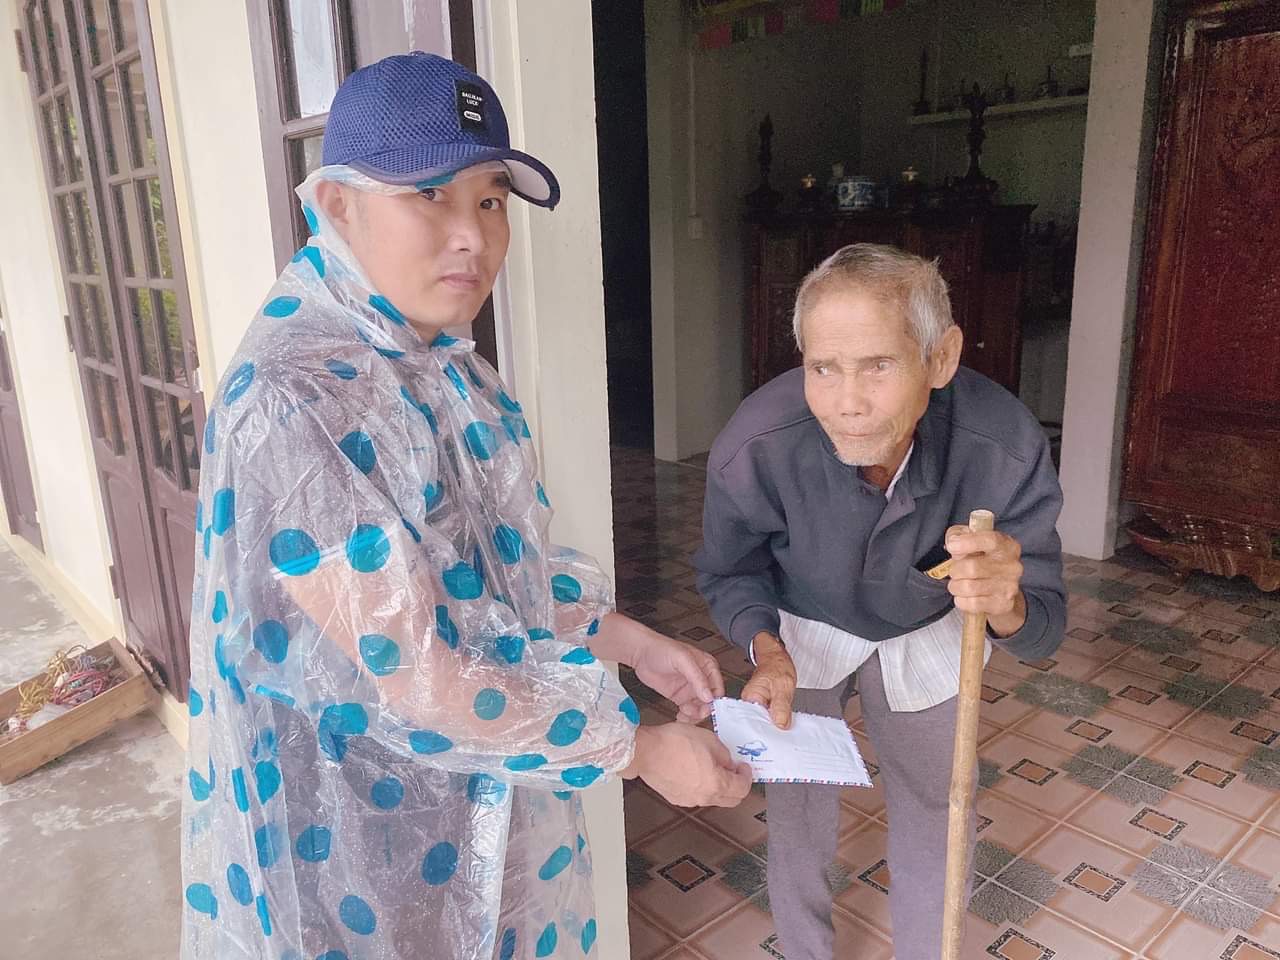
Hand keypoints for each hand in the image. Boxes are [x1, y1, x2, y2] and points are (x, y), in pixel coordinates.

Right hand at [625, 723, 752, 807]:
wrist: (646, 751)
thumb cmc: (673, 743)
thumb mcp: (709, 739)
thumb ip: (724, 753)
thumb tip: (728, 761)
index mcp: (717, 783)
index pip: (743, 788)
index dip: (747, 776)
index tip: (744, 767)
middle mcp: (705, 796)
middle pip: (732, 800)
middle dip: (738, 786)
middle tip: (734, 771)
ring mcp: (690, 799)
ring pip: (714, 798)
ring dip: (720, 786)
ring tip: (713, 767)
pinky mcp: (677, 798)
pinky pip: (697, 796)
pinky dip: (703, 787)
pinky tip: (696, 771)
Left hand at [634, 632, 723, 723]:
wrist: (640, 653)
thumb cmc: (661, 649)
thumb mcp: (682, 660)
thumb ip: (697, 677)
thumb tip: (708, 696)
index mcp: (708, 667)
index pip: (718, 688)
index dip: (714, 700)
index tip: (706, 707)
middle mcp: (701, 679)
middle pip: (710, 701)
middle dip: (703, 710)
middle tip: (692, 712)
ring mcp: (690, 689)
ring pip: (700, 709)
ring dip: (694, 715)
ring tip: (684, 713)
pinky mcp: (680, 697)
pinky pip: (689, 711)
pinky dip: (687, 717)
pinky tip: (680, 717)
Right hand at [741, 632, 796, 729]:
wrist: (777, 658)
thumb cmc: (777, 666)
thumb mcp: (783, 685)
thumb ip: (781, 706)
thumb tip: (781, 724)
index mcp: (750, 697)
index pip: (755, 722)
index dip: (767, 732)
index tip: (778, 739)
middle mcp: (750, 703)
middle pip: (759, 724)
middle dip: (772, 732)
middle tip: (785, 738)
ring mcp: (756, 705)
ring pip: (766, 722)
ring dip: (776, 727)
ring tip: (786, 732)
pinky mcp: (763, 706)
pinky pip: (770, 717)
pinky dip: (777, 721)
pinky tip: (784, 724)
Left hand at [944, 526, 1026, 636]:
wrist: (1000, 587)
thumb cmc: (981, 559)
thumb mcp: (970, 540)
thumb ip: (958, 535)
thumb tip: (953, 542)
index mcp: (1006, 545)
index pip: (989, 540)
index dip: (967, 543)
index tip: (952, 546)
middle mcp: (1012, 566)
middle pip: (971, 568)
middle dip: (955, 570)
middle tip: (954, 572)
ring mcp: (1009, 586)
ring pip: (968, 587)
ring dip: (955, 586)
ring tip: (958, 584)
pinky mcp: (1003, 604)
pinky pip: (972, 604)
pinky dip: (961, 600)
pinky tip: (964, 596)